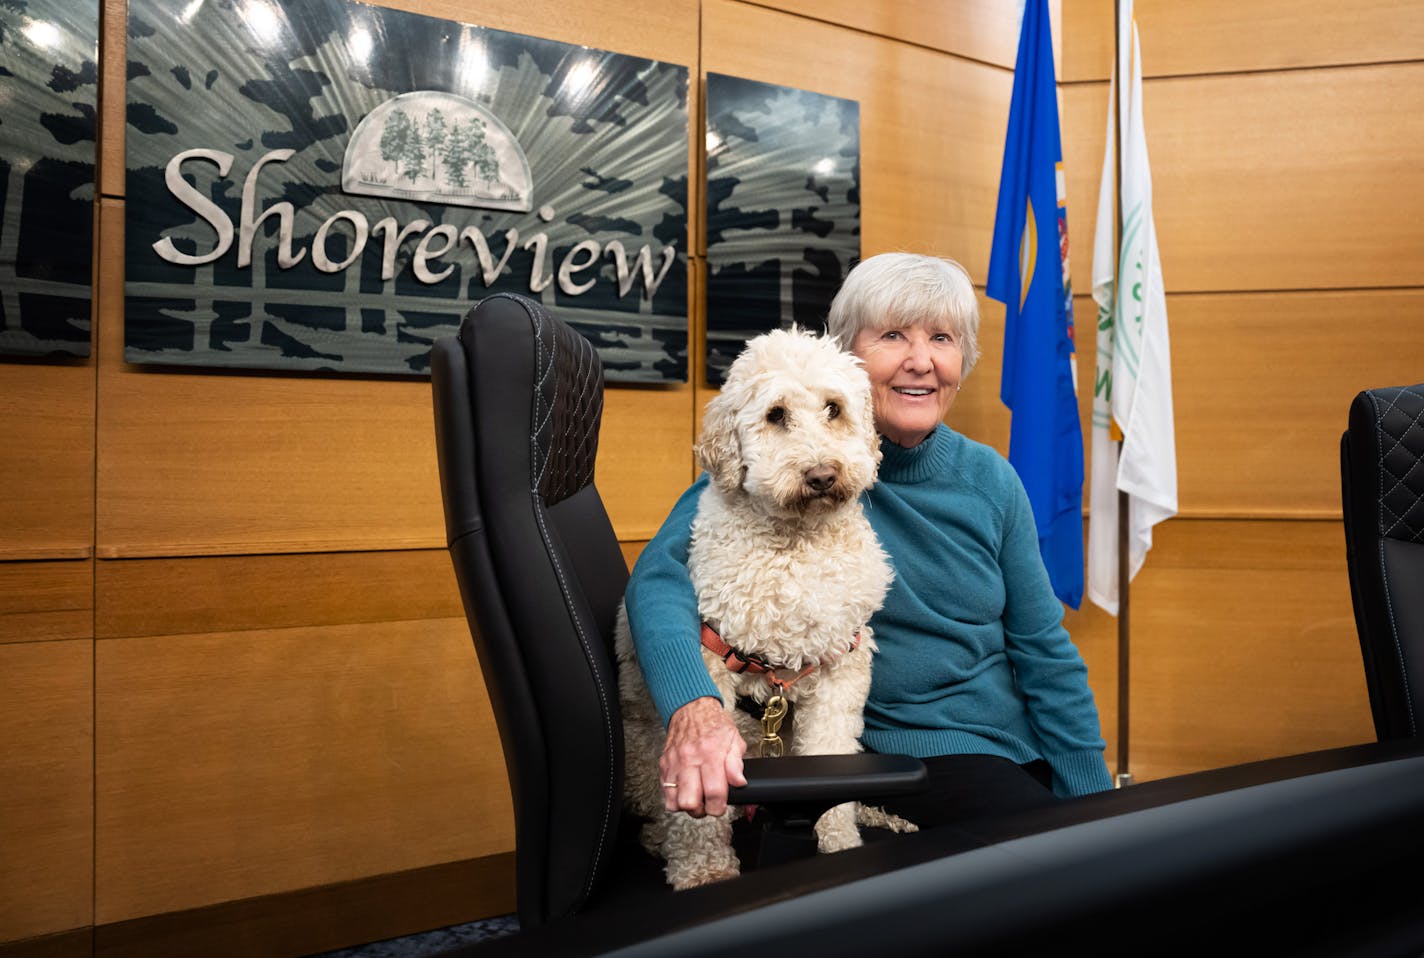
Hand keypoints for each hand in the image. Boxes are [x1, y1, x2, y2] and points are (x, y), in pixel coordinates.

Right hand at [660, 696, 746, 817]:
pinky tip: (686, 790)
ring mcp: (674, 764)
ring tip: (697, 799)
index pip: (714, 793)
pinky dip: (675, 797)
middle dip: (701, 810)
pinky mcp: (664, 765)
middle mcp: (690, 760)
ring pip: (674, 802)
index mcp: (710, 754)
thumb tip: (739, 783)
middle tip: (708, 804)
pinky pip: (665, 792)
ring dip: (687, 806)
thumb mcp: (734, 739)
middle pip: (689, 802)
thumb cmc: (713, 724)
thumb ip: (737, 763)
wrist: (691, 708)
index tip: (721, 805)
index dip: (719, 807)